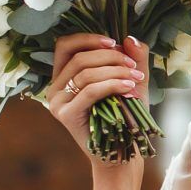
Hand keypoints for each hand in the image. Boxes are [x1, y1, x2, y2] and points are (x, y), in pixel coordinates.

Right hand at [39, 34, 148, 160]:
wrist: (121, 151)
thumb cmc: (125, 116)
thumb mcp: (131, 81)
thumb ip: (132, 58)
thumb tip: (128, 38)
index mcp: (64, 76)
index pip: (65, 45)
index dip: (89, 39)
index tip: (114, 43)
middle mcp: (55, 87)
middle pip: (79, 58)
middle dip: (110, 58)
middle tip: (133, 66)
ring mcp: (57, 102)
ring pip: (85, 73)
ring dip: (115, 71)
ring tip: (135, 78)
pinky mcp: (66, 115)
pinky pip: (89, 91)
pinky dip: (112, 85)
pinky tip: (130, 87)